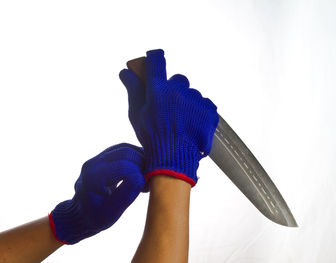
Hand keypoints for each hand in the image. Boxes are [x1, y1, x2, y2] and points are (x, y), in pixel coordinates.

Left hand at [49, 143, 144, 243]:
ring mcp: (98, 158)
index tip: (146, 187)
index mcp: (93, 177)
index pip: (124, 166)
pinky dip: (135, 157)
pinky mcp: (104, 157)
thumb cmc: (96, 217)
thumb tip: (142, 177)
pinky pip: (123, 150)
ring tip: (147, 174)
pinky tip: (142, 169)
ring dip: (140, 159)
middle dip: (142, 164)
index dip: (140, 174)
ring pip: (125, 148)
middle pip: (125, 153)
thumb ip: (127, 194)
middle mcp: (93, 163)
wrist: (81, 214)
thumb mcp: (112, 212)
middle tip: (149, 180)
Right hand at [119, 49, 218, 186]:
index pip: (156, 62)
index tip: (155, 58)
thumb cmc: (153, 138)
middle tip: (170, 108)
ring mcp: (196, 100)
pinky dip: (199, 112)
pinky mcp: (210, 110)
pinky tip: (192, 125)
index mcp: (158, 90)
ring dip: (187, 103)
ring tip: (182, 122)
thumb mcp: (137, 115)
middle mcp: (178, 91)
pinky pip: (204, 104)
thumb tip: (125, 72)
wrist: (175, 159)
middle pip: (178, 80)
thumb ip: (133, 90)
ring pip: (192, 94)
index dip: (154, 58)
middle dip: (174, 89)